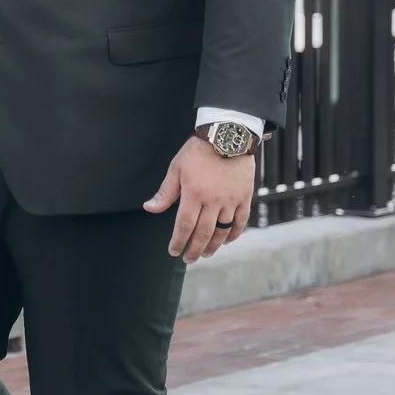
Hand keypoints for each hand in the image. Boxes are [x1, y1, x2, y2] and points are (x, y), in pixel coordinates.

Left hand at [144, 136, 254, 261]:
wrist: (227, 135)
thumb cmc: (198, 151)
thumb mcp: (176, 169)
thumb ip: (165, 192)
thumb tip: (150, 208)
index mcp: (193, 194)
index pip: (184, 225)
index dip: (178, 241)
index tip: (174, 251)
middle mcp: (213, 201)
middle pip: (203, 232)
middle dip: (195, 249)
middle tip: (189, 259)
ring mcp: (231, 200)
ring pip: (222, 230)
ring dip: (214, 245)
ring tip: (207, 254)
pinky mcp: (244, 197)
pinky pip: (240, 221)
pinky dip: (234, 234)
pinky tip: (226, 241)